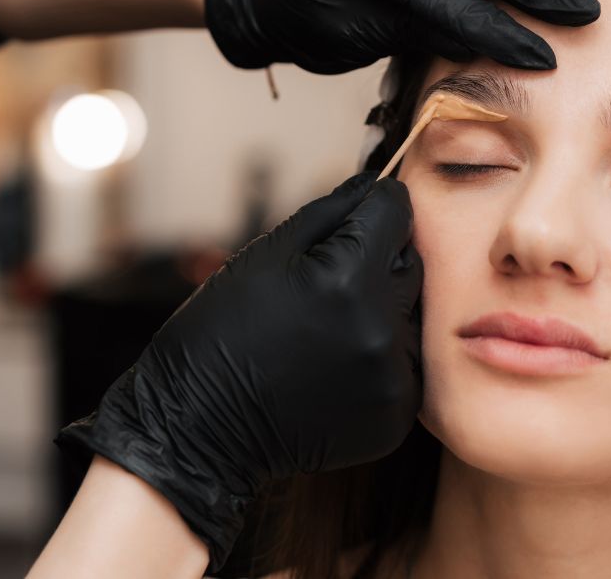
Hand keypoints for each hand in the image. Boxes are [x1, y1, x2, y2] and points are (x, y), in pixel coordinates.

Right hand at [57, 172, 422, 571]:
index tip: (355, 220)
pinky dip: (379, 359)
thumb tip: (375, 183)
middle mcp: (380, 328)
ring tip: (325, 332)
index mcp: (347, 279)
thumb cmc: (220, 331)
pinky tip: (334, 367)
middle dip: (377, 262)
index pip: (395, 212)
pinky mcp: (395, 415)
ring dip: (382, 312)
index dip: (373, 209)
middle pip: (409, 263)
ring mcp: (391, 377)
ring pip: (411, 316)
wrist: (199, 426)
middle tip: (326, 287)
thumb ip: (329, 212)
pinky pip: (404, 365)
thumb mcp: (265, 254)